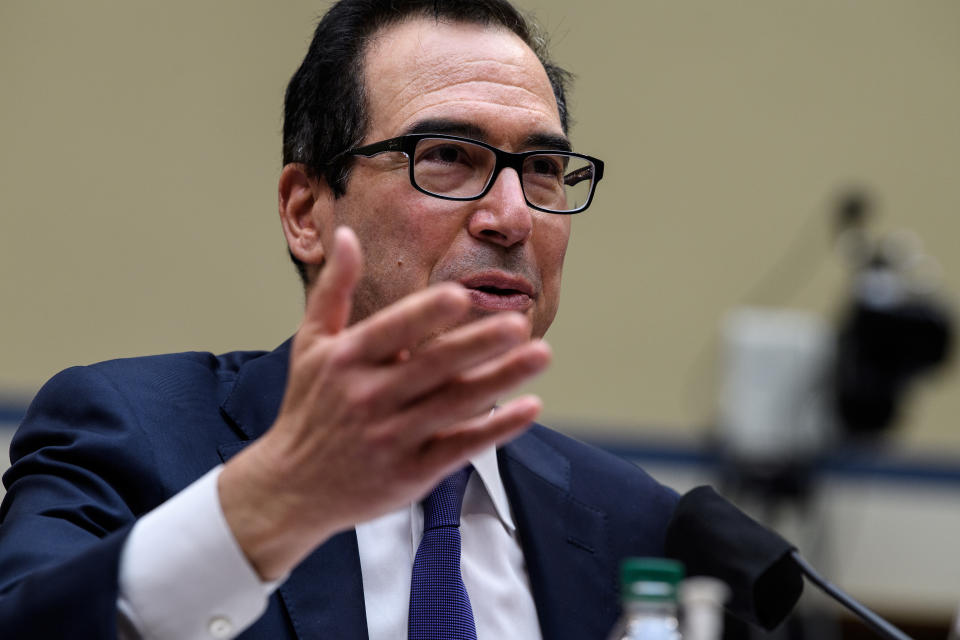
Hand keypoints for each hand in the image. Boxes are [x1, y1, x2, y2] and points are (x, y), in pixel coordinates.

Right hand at [219, 227, 549, 579]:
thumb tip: (346, 235)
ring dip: (500, 379)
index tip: (460, 296)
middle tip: (520, 323)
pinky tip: (529, 407)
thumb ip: (334, 289)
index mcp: (346, 360)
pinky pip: (460, 448)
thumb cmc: (308, 407)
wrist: (292, 489)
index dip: (424, 315)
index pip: (390, 331)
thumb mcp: (311, 345)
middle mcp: (368, 398)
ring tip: (541, 354)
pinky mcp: (410, 474)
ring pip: (454, 405)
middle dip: (478, 344)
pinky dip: (496, 429)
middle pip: (432, 367)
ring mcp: (390, 438)